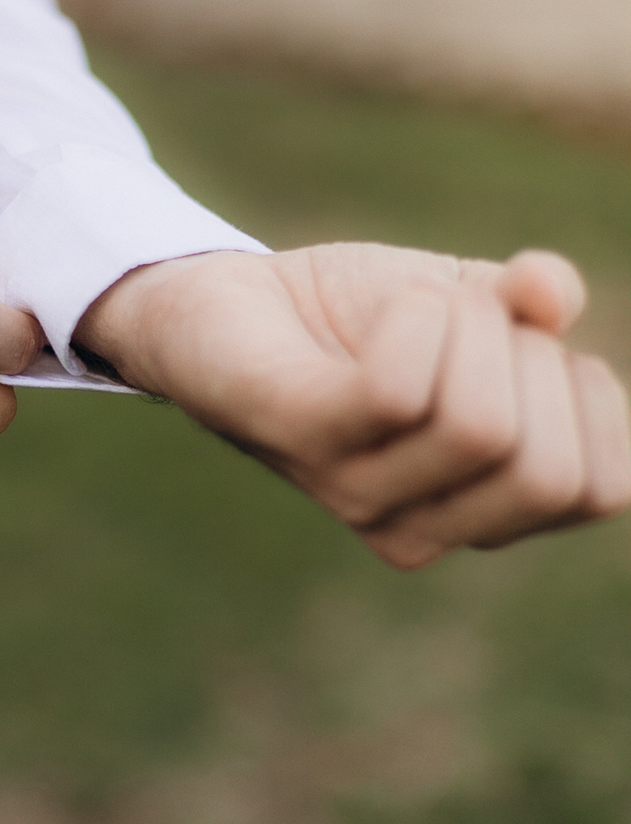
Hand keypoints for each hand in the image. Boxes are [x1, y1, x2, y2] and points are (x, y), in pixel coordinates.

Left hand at [76, 243, 630, 567]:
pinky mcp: (300, 436)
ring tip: (422, 309)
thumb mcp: (475, 305)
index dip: (590, 395)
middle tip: (470, 324)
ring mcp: (356, 495)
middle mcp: (421, 528)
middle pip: (546, 470)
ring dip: (471, 327)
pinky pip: (397, 390)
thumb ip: (535, 309)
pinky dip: (419, 317)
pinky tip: (396, 307)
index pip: (599, 490)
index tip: (533, 345)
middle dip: (533, 364)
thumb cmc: (360, 314)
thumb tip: (552, 295)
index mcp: (480, 511)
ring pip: (482, 427)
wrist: (229, 295)